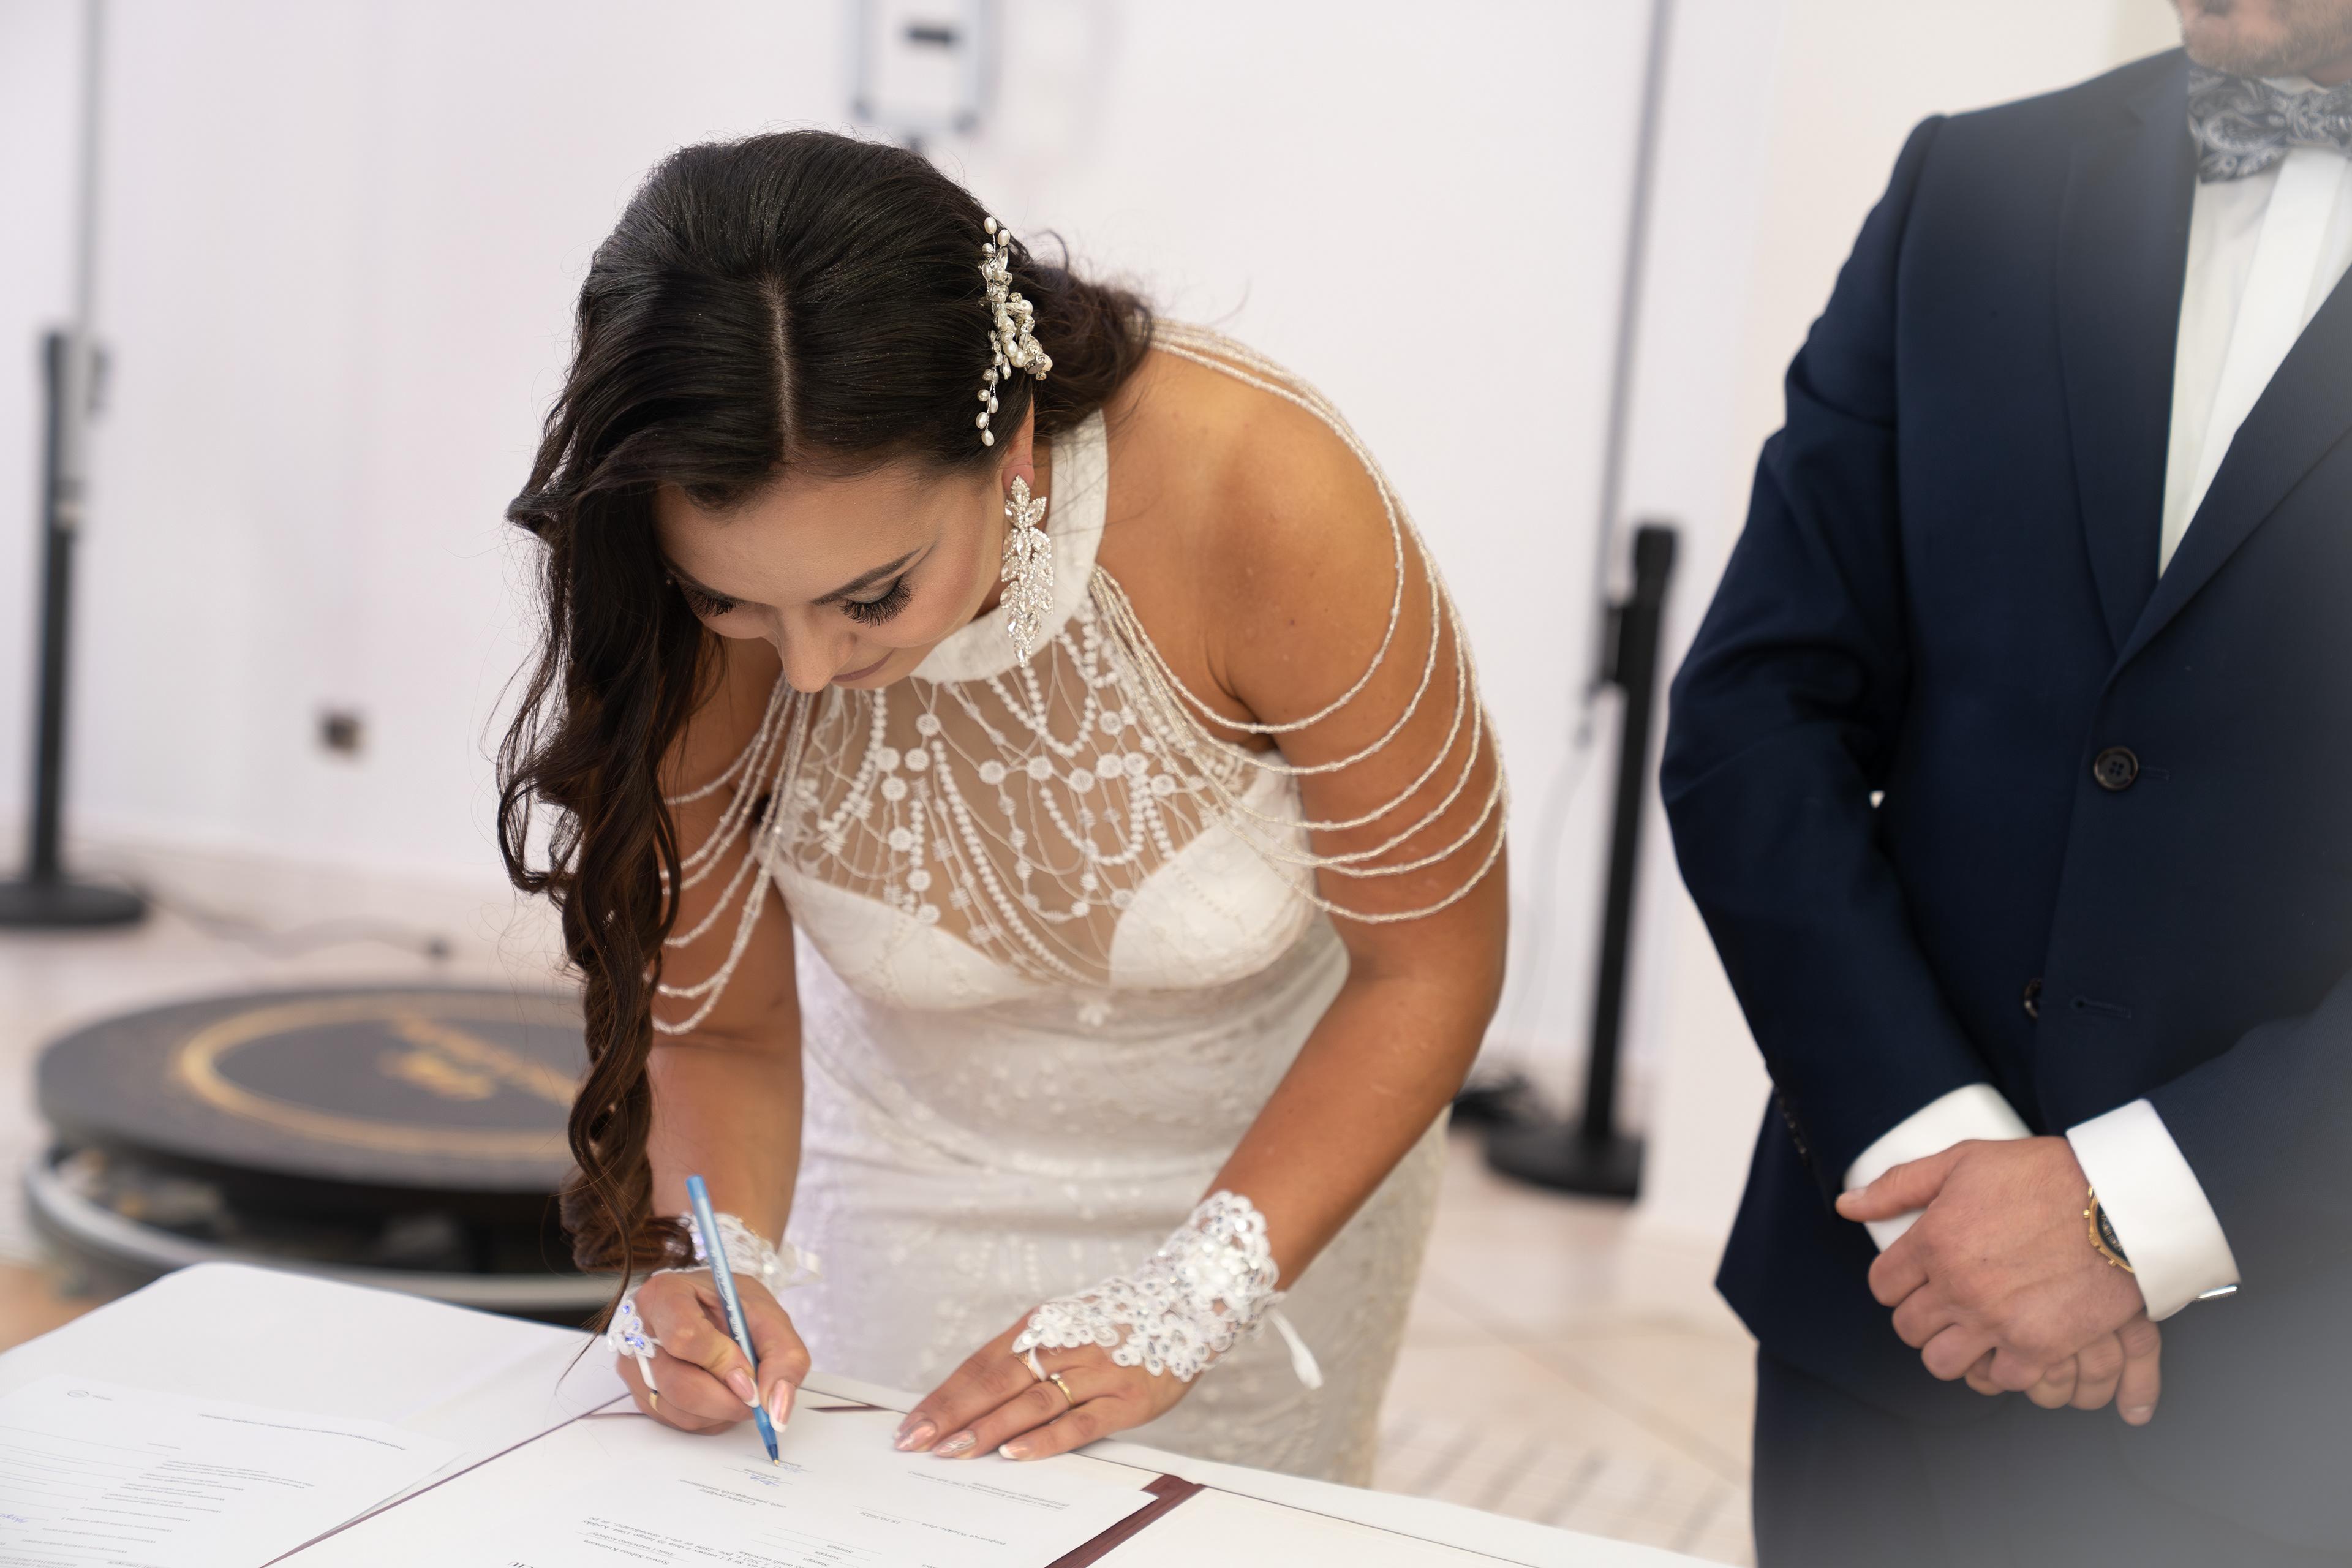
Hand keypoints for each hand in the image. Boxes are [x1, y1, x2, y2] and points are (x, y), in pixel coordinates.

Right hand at [619, 1270, 808, 1434]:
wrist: (714, 1309)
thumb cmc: (734, 1307)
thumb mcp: (769, 1316)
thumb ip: (783, 1357)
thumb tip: (776, 1409)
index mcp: (665, 1295)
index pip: (685, 1336)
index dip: (722, 1363)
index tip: (751, 1378)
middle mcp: (639, 1332)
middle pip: (678, 1383)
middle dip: (727, 1399)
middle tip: (755, 1396)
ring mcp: (637, 1367)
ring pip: (678, 1410)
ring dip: (721, 1411)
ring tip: (740, 1389)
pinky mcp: (643, 1395)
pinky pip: (678, 1422)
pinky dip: (710, 1418)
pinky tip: (722, 1395)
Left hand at [892, 1315, 1188, 1460]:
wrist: (1188, 1303)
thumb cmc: (1119, 1323)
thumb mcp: (1067, 1327)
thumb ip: (1027, 1356)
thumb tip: (973, 1397)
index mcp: (1043, 1324)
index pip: (981, 1364)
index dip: (945, 1394)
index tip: (912, 1422)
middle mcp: (1065, 1343)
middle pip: (997, 1382)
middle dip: (953, 1413)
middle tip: (917, 1441)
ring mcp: (1096, 1370)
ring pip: (1031, 1402)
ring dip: (988, 1428)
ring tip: (953, 1450)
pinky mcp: (1125, 1399)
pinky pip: (1079, 1422)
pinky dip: (1045, 1438)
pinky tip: (1016, 1452)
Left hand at [1835, 1137, 2156, 1420]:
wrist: (2120, 1205)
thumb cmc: (2045, 1176)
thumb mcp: (1963, 1161)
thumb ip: (1899, 1185)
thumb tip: (1848, 1204)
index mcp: (1933, 1242)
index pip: (1883, 1286)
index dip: (1896, 1284)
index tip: (1913, 1281)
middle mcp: (1958, 1287)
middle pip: (1909, 1329)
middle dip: (1921, 1318)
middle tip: (1943, 1305)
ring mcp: (1996, 1322)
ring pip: (1943, 1362)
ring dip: (1952, 1349)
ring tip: (1970, 1330)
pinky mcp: (2038, 1348)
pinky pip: (1998, 1379)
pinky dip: (1999, 1368)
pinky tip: (2007, 1346)